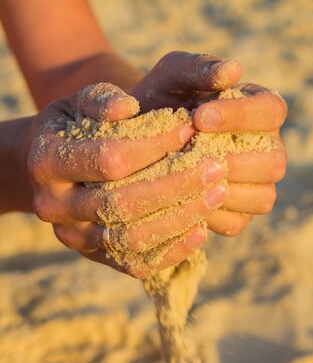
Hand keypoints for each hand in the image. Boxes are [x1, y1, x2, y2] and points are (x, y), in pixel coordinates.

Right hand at [28, 83, 226, 277]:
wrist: (52, 168)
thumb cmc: (74, 126)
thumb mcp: (80, 102)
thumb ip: (102, 99)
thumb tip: (127, 107)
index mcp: (45, 161)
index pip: (110, 160)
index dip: (154, 146)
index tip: (190, 130)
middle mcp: (53, 206)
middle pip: (122, 204)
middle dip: (176, 185)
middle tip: (216, 168)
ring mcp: (73, 237)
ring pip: (131, 239)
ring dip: (179, 219)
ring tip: (217, 195)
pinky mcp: (94, 257)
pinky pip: (135, 263)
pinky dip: (171, 250)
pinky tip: (201, 230)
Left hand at [132, 52, 286, 236]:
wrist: (135, 144)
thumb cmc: (159, 101)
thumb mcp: (171, 77)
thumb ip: (199, 68)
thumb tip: (234, 70)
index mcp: (260, 111)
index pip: (272, 111)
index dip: (241, 117)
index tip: (200, 117)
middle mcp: (267, 150)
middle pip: (275, 161)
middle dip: (232, 158)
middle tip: (192, 153)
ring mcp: (256, 187)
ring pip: (263, 197)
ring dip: (223, 189)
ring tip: (186, 176)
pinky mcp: (238, 217)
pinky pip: (237, 223)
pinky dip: (211, 215)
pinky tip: (183, 200)